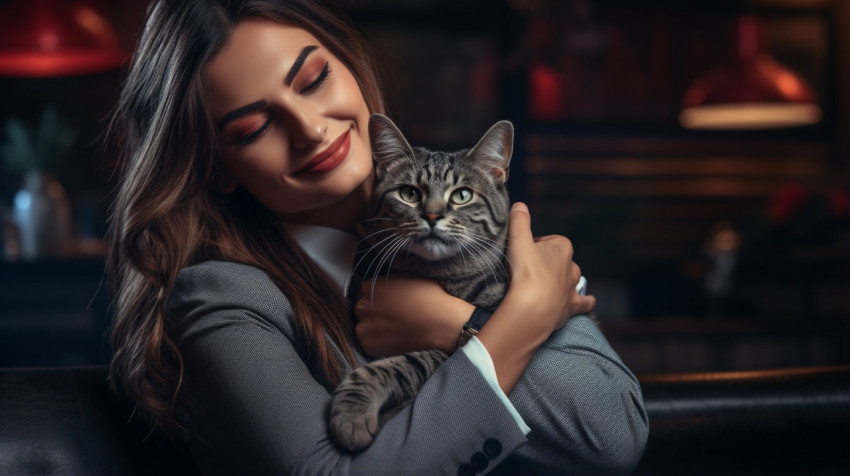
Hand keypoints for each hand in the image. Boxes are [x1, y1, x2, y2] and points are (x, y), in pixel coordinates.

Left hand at [353, 276, 473, 357]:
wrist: (443, 324)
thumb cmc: (432, 300)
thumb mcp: (409, 279)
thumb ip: (391, 283)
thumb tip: (387, 290)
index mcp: (371, 286)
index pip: (367, 293)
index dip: (380, 300)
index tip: (392, 306)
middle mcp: (363, 305)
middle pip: (363, 310)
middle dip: (376, 314)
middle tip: (395, 319)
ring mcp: (364, 325)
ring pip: (364, 327)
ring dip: (375, 329)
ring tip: (396, 331)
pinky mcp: (368, 345)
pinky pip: (368, 344)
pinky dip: (379, 344)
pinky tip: (395, 340)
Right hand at [504, 202, 595, 332]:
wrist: (533, 308)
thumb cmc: (525, 271)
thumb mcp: (517, 241)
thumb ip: (518, 221)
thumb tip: (519, 204)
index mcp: (562, 247)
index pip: (549, 241)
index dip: (535, 246)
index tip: (522, 254)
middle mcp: (572, 266)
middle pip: (560, 260)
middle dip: (548, 263)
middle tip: (528, 271)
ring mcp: (573, 287)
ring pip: (572, 279)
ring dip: (562, 280)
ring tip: (545, 286)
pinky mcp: (573, 306)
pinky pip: (585, 302)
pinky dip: (586, 301)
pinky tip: (585, 302)